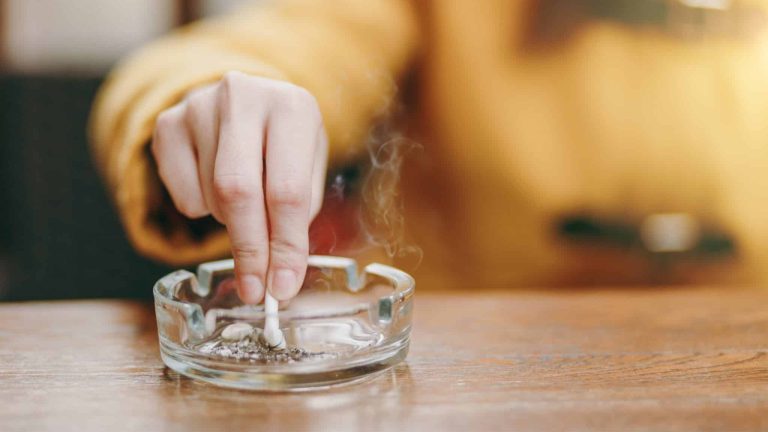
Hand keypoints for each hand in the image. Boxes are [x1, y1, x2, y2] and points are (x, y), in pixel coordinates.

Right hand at [151, 71, 327, 302]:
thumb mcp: (307, 169)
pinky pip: (182, 194)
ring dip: (231, 221)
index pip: (287, 190)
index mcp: (293, 106)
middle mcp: (243, 96)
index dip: (284, 245)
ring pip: (210, 196)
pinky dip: (202, 208)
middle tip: (254, 288)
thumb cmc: (285, 145)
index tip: (282, 285)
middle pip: (238, 192)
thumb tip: (278, 276)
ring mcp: (199, 105)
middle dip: (248, 249)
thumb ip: (297, 218)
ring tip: (248, 204)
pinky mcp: (167, 123)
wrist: (249, 103)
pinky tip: (217, 185)